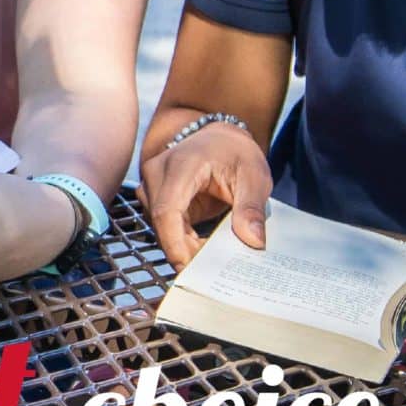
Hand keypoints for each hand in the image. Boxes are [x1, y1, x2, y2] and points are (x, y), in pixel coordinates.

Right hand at [140, 122, 270, 266]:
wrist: (221, 138)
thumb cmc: (236, 153)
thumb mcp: (254, 176)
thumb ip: (252, 208)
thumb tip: (253, 241)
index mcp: (181, 165)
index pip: (167, 210)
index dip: (175, 243)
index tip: (191, 268)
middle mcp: (157, 174)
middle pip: (162, 224)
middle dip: (185, 250)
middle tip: (216, 267)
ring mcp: (151, 186)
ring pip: (161, 229)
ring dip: (185, 246)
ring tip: (214, 255)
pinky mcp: (155, 198)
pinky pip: (165, 227)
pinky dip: (183, 240)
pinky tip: (203, 246)